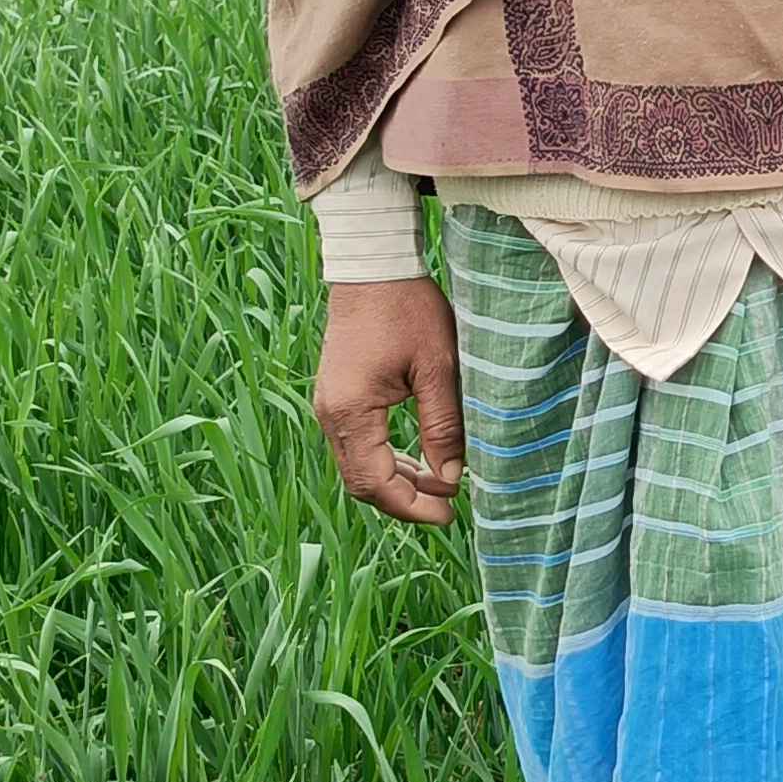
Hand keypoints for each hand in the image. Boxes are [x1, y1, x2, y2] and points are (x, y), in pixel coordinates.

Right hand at [314, 279, 461, 524]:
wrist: (372, 267)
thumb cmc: (407, 309)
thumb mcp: (438, 367)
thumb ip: (444, 425)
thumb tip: (453, 476)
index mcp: (352, 411)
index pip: (375, 483)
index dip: (412, 507)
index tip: (450, 514)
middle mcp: (331, 414)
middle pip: (362, 482)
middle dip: (405, 501)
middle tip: (449, 507)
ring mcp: (329, 405)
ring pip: (358, 466)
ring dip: (396, 482)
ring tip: (440, 486)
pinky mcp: (337, 396)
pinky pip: (357, 444)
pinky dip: (386, 460)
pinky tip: (418, 461)